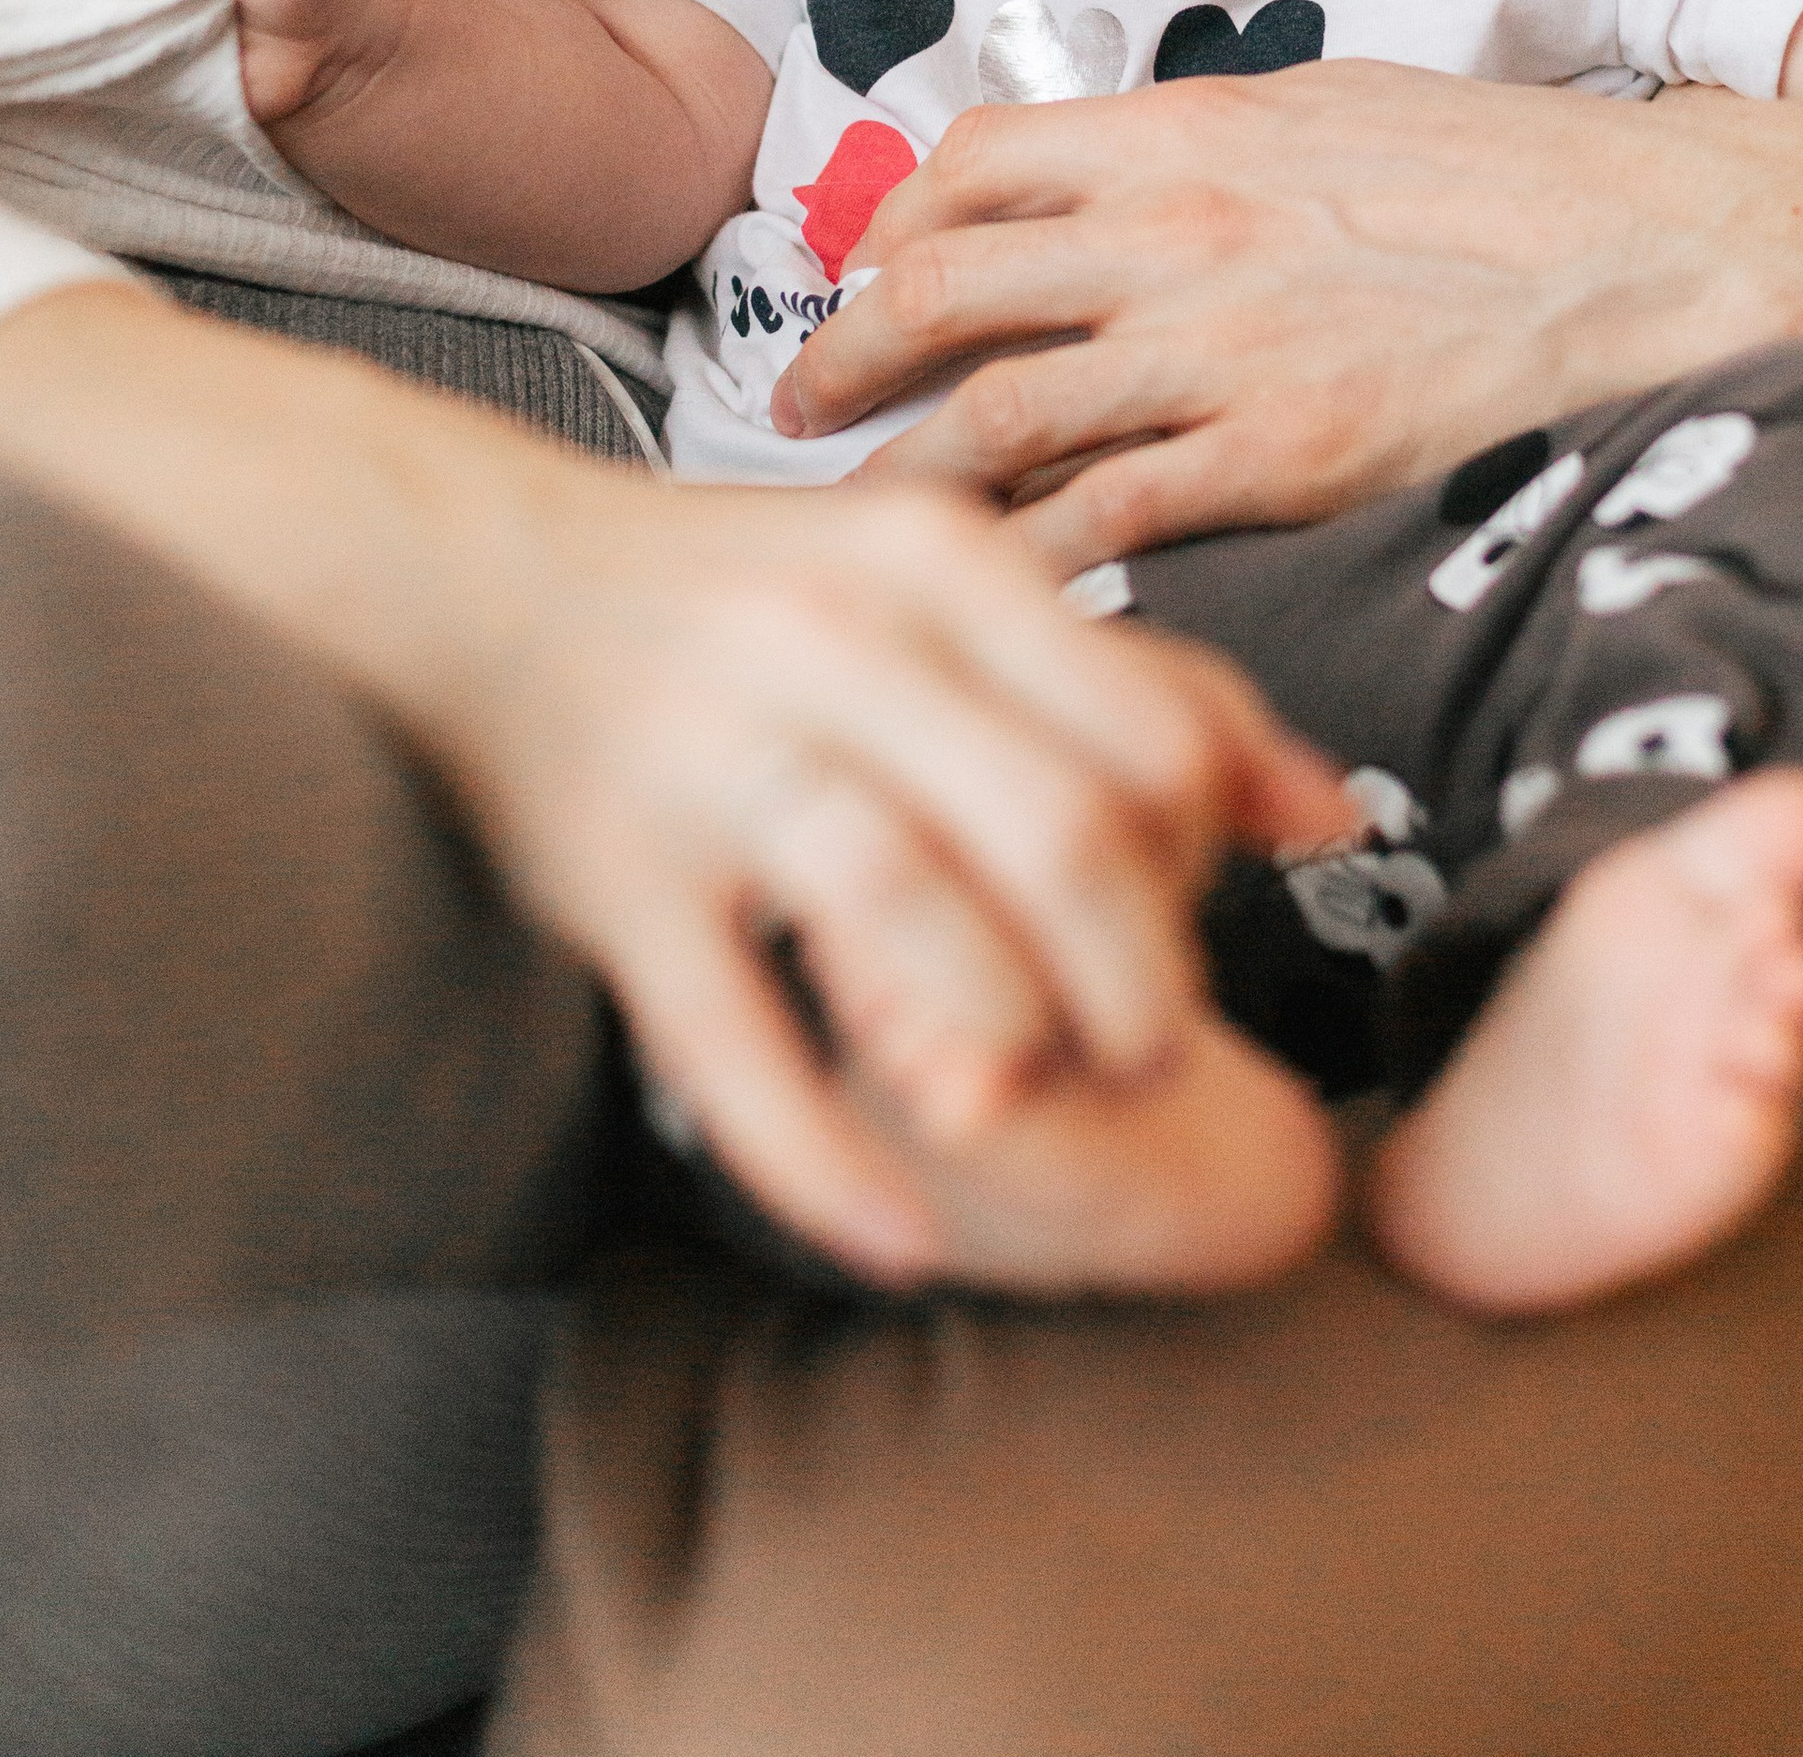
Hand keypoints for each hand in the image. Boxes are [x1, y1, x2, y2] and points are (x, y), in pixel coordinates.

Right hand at [420, 453, 1345, 1280]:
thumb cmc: (751, 594)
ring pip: (911, 925)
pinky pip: (733, 1048)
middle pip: (1056, 839)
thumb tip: (1331, 811)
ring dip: (1009, 1056)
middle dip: (1138, 984)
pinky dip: (828, 1163)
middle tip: (1152, 1056)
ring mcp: (717, 765)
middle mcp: (833, 647)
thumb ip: (1136, 685)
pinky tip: (903, 1238)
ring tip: (1044, 1108)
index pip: (1147, 737)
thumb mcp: (945, 587)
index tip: (1200, 922)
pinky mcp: (617, 883)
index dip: (1208, 861)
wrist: (471, 577)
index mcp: (934, 564)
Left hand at [767, 65, 1802, 573]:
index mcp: (1193, 132)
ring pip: (993, 416)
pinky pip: (1101, 522)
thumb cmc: (1530, 177)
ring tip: (867, 522)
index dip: (895, 225)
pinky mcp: (1284, 460)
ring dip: (906, 473)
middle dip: (847, 354)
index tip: (869, 274)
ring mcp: (1223, 351)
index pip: (976, 164)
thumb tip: (1138, 178)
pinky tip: (992, 601)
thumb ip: (1222, 148)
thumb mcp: (1349, 110)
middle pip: (944, 290)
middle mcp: (1178, 234)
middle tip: (804, 406)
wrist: (1672, 247)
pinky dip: (1026, 563)